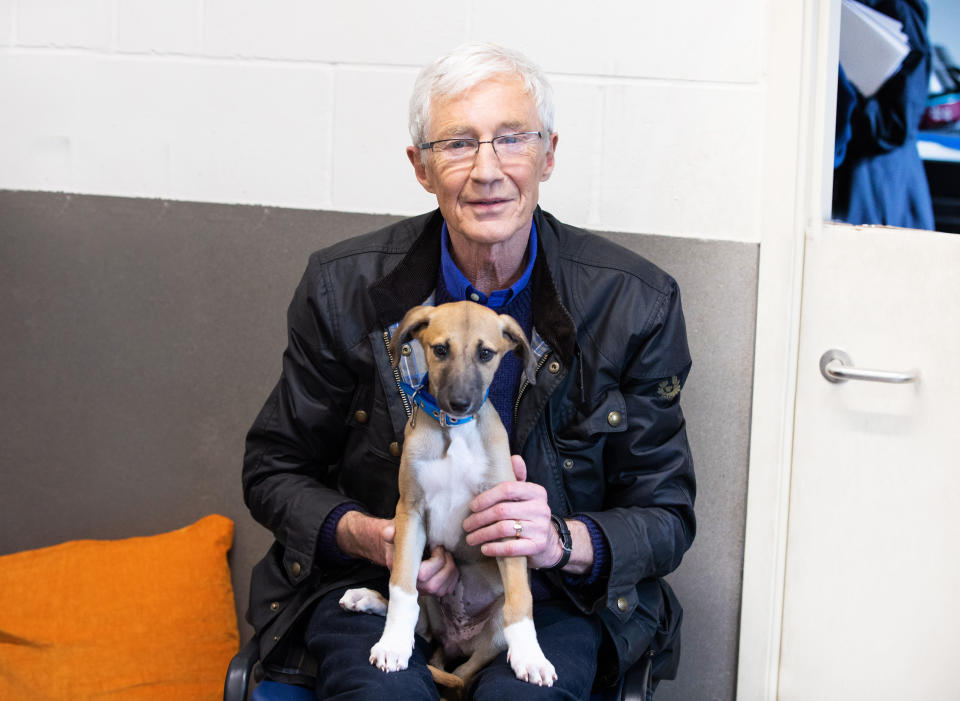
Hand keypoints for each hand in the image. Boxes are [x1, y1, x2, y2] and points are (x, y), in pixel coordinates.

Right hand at [382, 524, 459, 596]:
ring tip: (447, 555)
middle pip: (434, 585)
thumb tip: (389, 532)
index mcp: (402, 573)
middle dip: (445, 565)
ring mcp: (424, 591)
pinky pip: (448, 590)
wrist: (402, 550)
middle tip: (443, 550)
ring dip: (451, 570)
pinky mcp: (434, 592)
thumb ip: (390, 534)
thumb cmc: (400, 542)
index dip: (435, 561)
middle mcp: (412, 587)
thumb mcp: (395, 535)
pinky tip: (449, 564)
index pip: (423, 575)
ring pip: (443, 589)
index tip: (435, 547)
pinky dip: (453, 577)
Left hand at [462, 455, 563, 569]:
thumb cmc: (530, 515)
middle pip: (502, 511)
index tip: (472, 506)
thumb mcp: (526, 495)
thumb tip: (513, 458)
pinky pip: (511, 548)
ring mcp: (540, 528)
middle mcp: (541, 508)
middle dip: (479, 519)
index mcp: (536, 492)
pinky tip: (484, 548)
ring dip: (482, 534)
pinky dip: (494, 548)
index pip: (507, 489)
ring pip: (503, 529)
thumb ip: (518, 478)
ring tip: (471, 538)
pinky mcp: (537, 546)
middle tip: (467, 525)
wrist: (551, 543)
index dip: (486, 497)